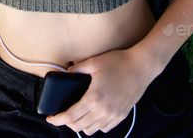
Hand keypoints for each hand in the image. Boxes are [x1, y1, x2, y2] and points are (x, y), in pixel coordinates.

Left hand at [45, 47, 159, 135]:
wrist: (141, 67)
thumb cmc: (118, 62)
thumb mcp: (94, 62)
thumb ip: (77, 69)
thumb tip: (66, 73)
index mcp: (93, 98)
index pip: (70, 116)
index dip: (58, 119)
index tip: (51, 118)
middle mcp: (102, 111)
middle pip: (79, 127)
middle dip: (68, 123)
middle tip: (63, 115)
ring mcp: (113, 115)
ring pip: (91, 130)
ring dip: (82, 125)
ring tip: (78, 115)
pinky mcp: (121, 115)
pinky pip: (104, 128)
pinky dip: (96, 125)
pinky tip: (94, 115)